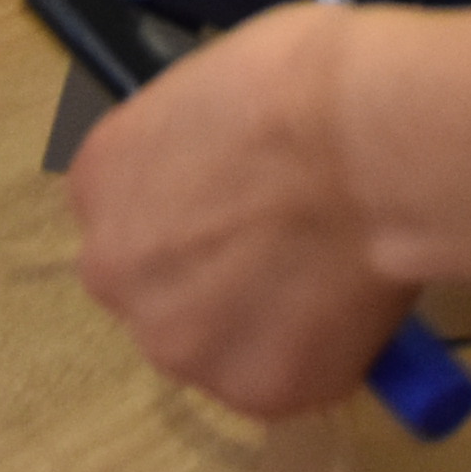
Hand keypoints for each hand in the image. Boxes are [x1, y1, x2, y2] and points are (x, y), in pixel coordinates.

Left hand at [64, 4, 412, 417]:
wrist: (371, 143)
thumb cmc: (304, 81)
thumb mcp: (209, 87)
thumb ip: (192, 152)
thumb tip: (230, 174)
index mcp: (100, 182)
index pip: (124, 217)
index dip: (188, 213)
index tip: (238, 205)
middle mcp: (116, 273)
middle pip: (158, 291)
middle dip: (213, 280)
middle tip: (285, 248)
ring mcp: (181, 342)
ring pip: (216, 346)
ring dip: (263, 325)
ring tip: (331, 273)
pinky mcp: (254, 390)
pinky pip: (285, 380)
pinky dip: (319, 355)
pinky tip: (353, 300)